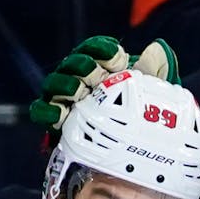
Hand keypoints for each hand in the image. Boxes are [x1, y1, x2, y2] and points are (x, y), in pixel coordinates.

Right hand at [29, 37, 180, 133]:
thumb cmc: (144, 114)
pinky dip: (48, 111)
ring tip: (78, 90)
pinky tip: (59, 113)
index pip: (95, 51)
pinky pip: (43, 112)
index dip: (103, 51)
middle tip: (96, 74)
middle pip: (73, 66)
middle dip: (83, 66)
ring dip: (65, 84)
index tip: (117, 58)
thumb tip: (156, 49)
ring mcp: (67, 102)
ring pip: (56, 85)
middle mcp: (82, 82)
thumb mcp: (155, 90)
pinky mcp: (58, 123)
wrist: (140, 148)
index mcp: (102, 69)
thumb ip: (155, 66)